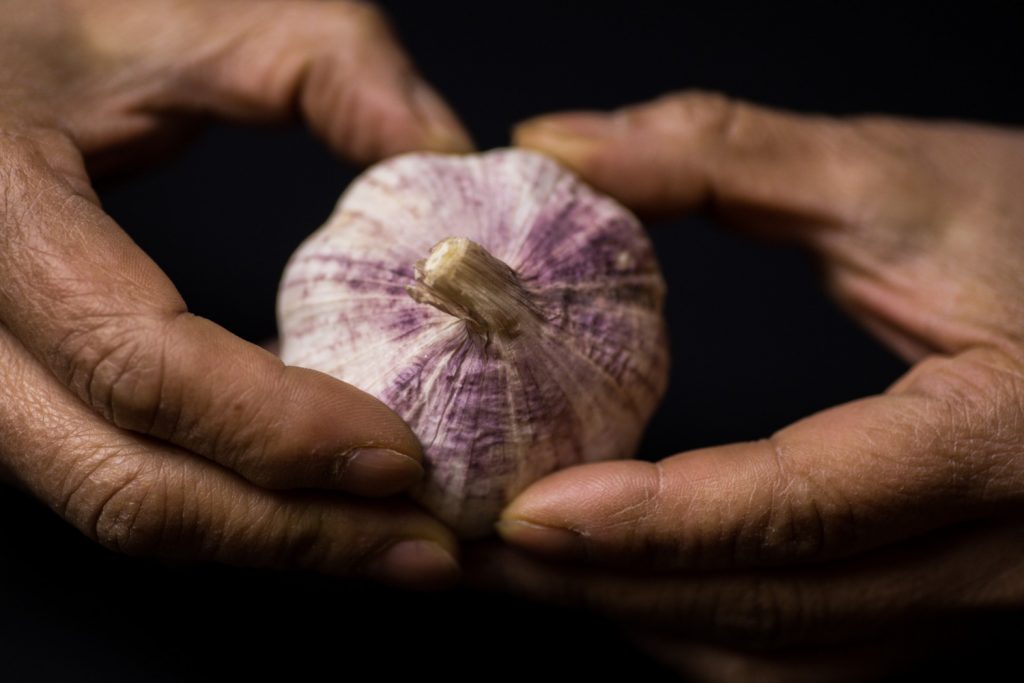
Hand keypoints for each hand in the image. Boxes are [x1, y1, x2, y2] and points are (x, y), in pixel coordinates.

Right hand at [0, 0, 471, 587]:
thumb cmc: (58, 21)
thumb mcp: (196, 17)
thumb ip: (333, 69)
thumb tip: (451, 156)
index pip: (140, 363)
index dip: (279, 429)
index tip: (402, 456)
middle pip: (125, 484)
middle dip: (287, 532)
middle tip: (420, 546)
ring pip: (117, 504)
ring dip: (264, 541)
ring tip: (387, 544)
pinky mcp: (19, 395)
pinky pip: (119, 476)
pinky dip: (226, 507)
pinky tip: (314, 504)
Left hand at [475, 91, 1023, 677]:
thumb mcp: (898, 180)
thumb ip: (720, 157)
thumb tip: (561, 147)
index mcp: (1000, 444)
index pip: (798, 512)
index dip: (649, 522)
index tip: (520, 515)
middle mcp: (996, 557)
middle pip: (769, 607)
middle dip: (607, 586)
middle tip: (479, 546)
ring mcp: (976, 598)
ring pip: (782, 655)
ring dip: (643, 614)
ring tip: (530, 564)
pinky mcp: (951, 599)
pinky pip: (811, 655)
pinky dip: (705, 623)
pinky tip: (631, 577)